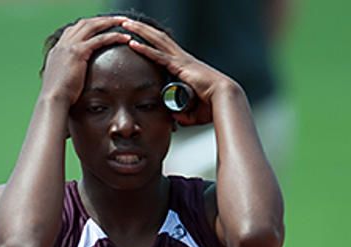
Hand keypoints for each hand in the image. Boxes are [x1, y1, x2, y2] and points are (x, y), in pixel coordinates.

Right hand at [40, 17, 130, 106]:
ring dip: (110, 22)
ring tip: (125, 22)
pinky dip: (113, 36)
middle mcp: (62, 45)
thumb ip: (69, 76)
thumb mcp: (62, 82)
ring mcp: (69, 46)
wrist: (53, 99)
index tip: (103, 27)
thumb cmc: (59, 98)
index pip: (74, 30)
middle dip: (102, 20)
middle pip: (84, 23)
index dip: (89, 26)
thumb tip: (76, 83)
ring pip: (92, 26)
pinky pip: (99, 39)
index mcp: (58, 50)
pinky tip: (125, 37)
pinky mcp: (78, 52)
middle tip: (118, 19)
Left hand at [121, 19, 236, 125]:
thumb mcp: (194, 112)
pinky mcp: (180, 66)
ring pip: (157, 40)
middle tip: (128, 22)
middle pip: (159, 39)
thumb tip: (175, 119)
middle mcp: (183, 59)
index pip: (166, 50)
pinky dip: (145, 49)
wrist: (225, 100)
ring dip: (141, 31)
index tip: (140, 36)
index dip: (153, 42)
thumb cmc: (213, 106)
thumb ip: (183, 115)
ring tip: (125, 23)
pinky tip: (133, 43)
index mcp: (186, 67)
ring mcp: (181, 60)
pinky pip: (159, 55)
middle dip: (143, 29)